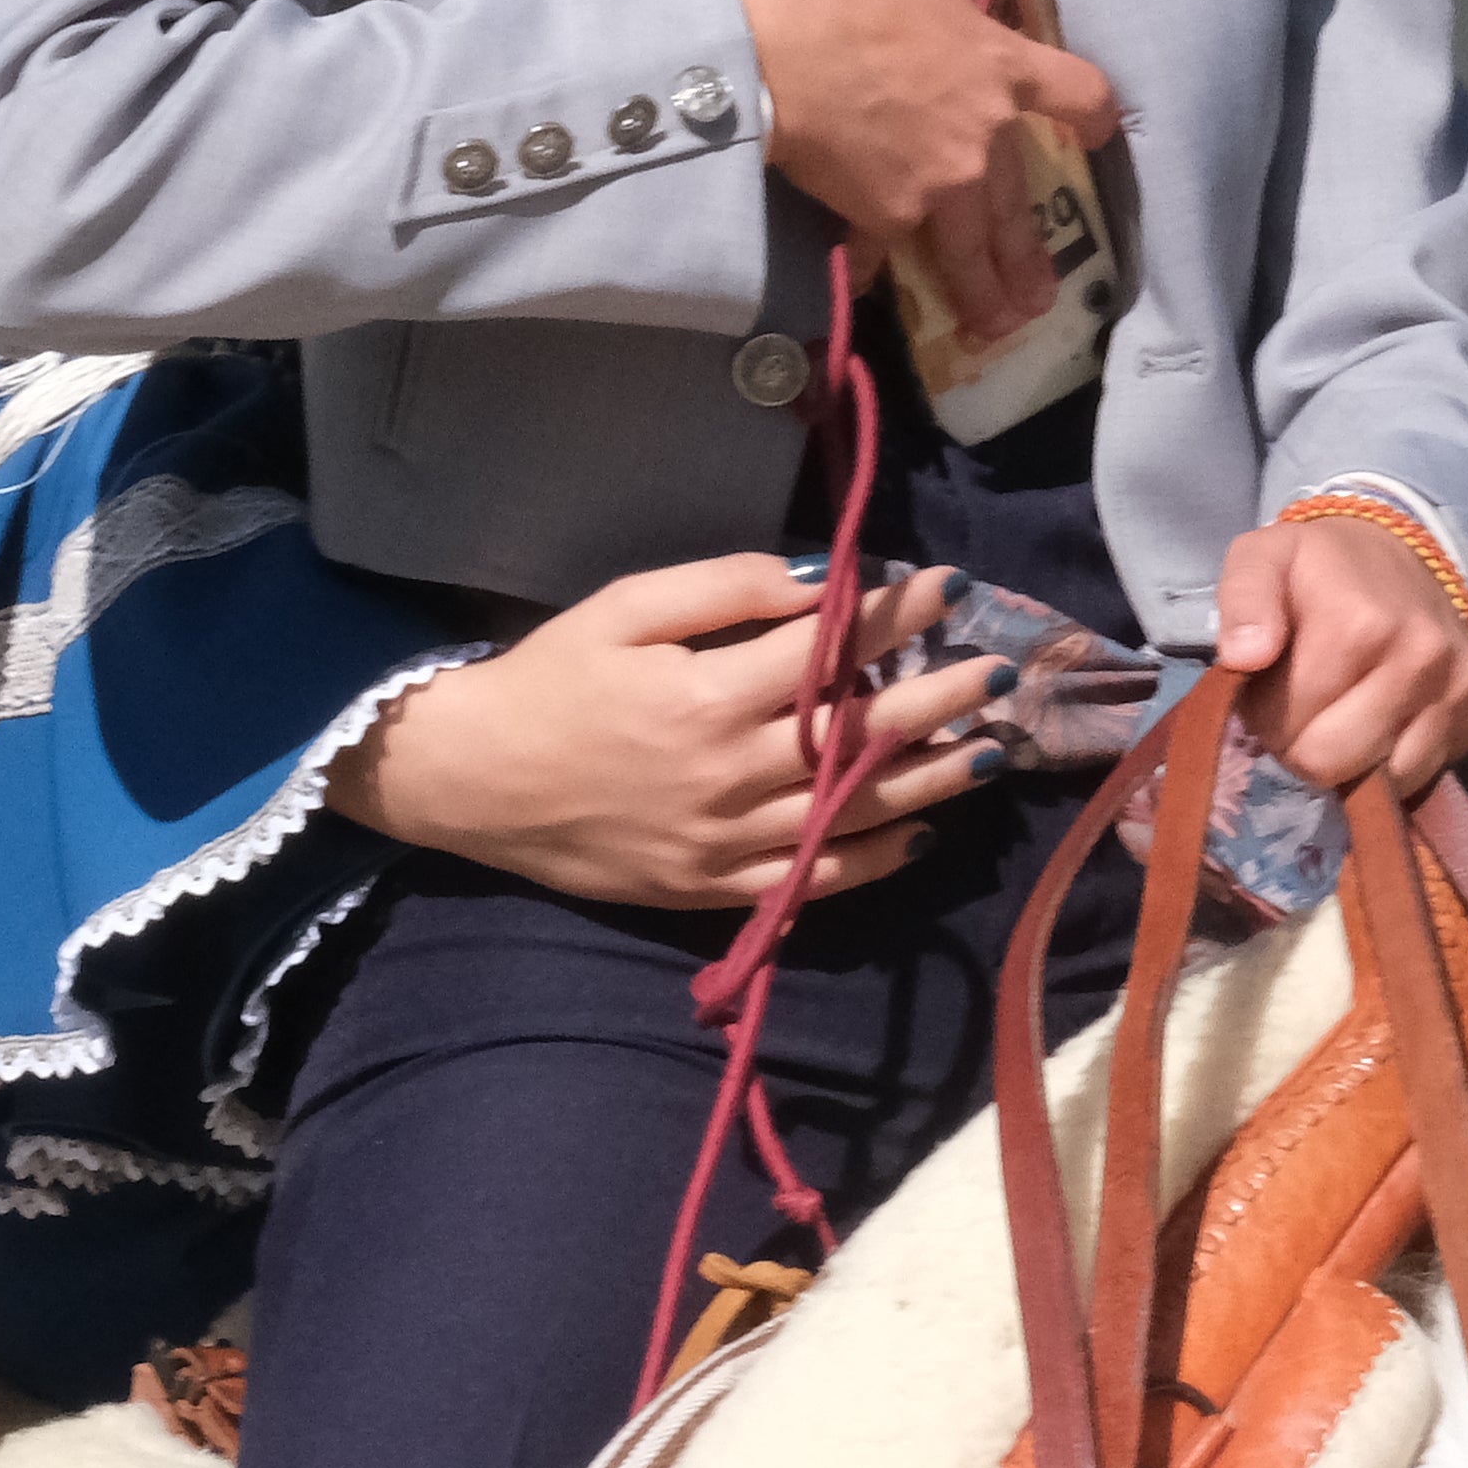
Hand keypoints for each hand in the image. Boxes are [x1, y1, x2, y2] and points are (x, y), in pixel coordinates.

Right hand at [336, 557, 999, 907]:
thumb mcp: (623, 609)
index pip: (831, 653)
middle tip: (998, 673)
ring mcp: (724, 842)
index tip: (951, 587)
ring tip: (987, 751)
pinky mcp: (710, 887)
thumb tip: (818, 581)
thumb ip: (724, 588)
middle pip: (859, 737)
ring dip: (928, 781)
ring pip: (850, 814)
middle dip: (939, 699)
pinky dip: (870, 861)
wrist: (468, 781)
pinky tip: (919, 833)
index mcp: (708, 700)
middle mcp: (728, 776)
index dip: (897, 616)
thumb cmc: (547, 680)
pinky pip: (809, 881)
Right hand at [732, 0, 1124, 335]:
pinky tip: (871, 285)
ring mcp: (937, 188)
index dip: (1092, 110)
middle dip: (1029, 250)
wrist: (764, 58)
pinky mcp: (883, 219)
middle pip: (1021, 202)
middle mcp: (982, 139)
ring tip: (999, 324)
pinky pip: (883, 252)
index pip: (1077, 91)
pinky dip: (874, 265)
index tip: (1096, 129)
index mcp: (997, 66)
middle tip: (1038, 290)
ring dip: (989, 289)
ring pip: (972, 248)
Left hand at [1213, 511, 1467, 796]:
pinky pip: (1426, 773)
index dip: (1268, 718)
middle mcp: (1422, 660)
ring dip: (1354, 760)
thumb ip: (1243, 602)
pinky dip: (1397, 760)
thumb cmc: (1321, 568)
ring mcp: (1459, 688)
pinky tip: (1385, 720)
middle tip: (1306, 707)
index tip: (1273, 686)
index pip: (1290, 735)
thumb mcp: (1263, 560)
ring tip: (1345, 712)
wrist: (1402, 553)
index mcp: (1361, 626)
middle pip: (1335, 765)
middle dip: (1306, 745)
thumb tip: (1244, 657)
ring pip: (1384, 781)